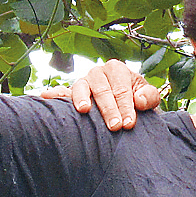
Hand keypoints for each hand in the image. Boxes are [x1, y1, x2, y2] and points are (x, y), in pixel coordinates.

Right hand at [37, 59, 162, 129]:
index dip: (126, 106)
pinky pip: (63, 92)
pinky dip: (55, 94)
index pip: (121, 89)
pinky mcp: (72, 93)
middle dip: (109, 109)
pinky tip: (45, 96)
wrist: (126, 106)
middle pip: (102, 90)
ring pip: (81, 88)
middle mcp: (98, 72)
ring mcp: (83, 82)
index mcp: (117, 69)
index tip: (129, 123)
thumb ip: (149, 96)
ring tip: (84, 110)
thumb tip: (139, 100)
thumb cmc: (137, 101)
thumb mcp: (149, 98)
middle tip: (115, 127)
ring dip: (82, 99)